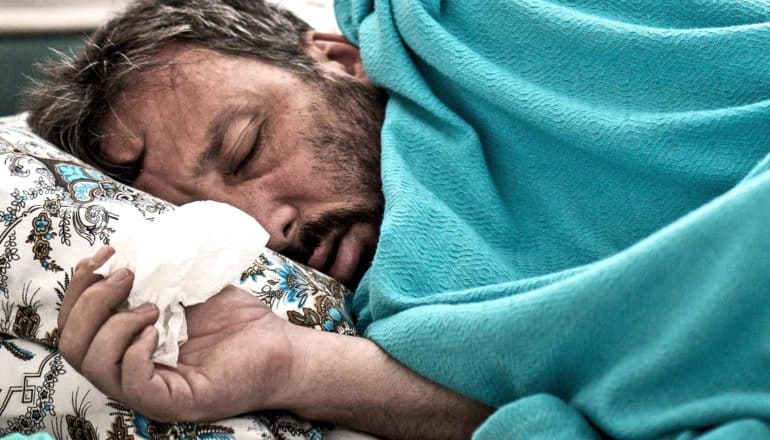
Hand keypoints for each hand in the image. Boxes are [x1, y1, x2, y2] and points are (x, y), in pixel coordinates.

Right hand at [58, 246, 296, 421]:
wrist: (281, 346)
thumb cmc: (237, 321)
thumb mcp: (187, 287)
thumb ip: (154, 274)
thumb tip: (123, 246)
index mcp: (125, 342)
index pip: (75, 322)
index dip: (80, 285)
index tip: (107, 252)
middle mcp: (127, 369)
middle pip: (71, 343)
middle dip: (90, 301)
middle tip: (128, 276)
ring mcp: (147, 391)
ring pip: (91, 363)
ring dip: (113, 324)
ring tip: (152, 306)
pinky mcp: (170, 402)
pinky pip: (130, 382)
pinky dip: (135, 350)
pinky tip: (158, 329)